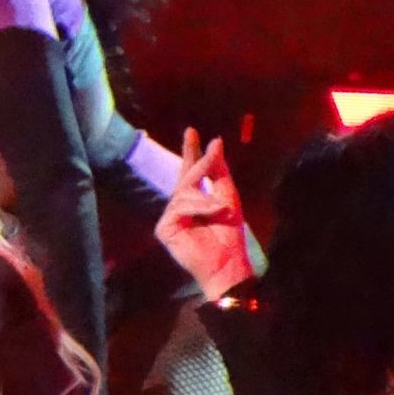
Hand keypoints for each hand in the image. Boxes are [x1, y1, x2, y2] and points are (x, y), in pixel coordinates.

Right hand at [154, 130, 252, 303]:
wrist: (227, 263)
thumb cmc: (229, 234)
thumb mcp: (228, 196)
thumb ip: (219, 171)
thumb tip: (215, 142)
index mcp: (195, 199)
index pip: (189, 171)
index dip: (191, 151)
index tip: (192, 131)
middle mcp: (180, 206)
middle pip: (185, 177)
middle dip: (198, 163)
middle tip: (208, 148)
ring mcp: (170, 218)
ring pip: (183, 192)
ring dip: (206, 198)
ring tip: (223, 209)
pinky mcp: (165, 229)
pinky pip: (179, 207)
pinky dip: (200, 207)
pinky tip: (214, 213)